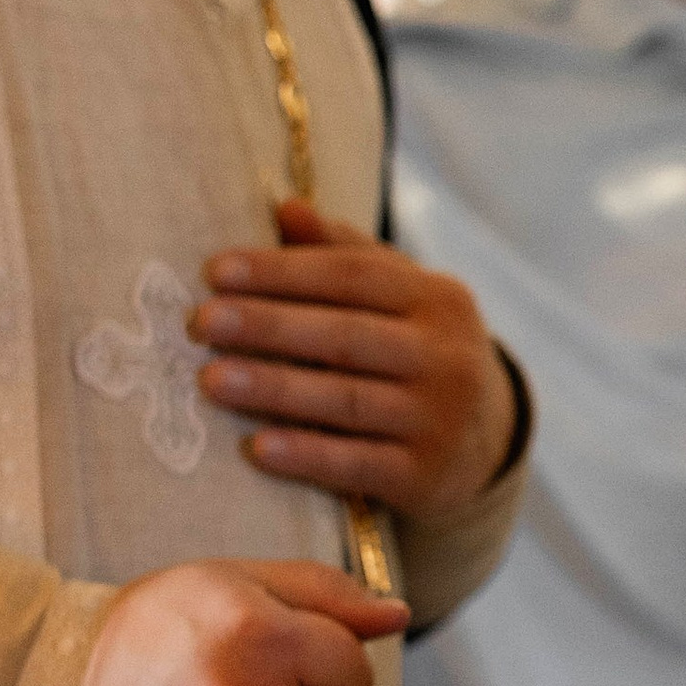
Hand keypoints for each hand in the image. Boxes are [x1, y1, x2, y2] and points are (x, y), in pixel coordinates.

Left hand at [193, 201, 516, 520]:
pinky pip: (355, 465)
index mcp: (438, 299)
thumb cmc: (416, 352)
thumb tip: (286, 208)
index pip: (353, 275)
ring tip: (211, 379)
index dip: (283, 271)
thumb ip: (345, 253)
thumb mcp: (399, 297)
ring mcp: (438, 420)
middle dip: (268, 326)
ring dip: (274, 389)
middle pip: (346, 335)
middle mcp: (446, 357)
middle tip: (201, 322)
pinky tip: (257, 447)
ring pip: (346, 400)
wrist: (484, 443)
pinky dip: (306, 455)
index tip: (216, 271)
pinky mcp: (423, 477)